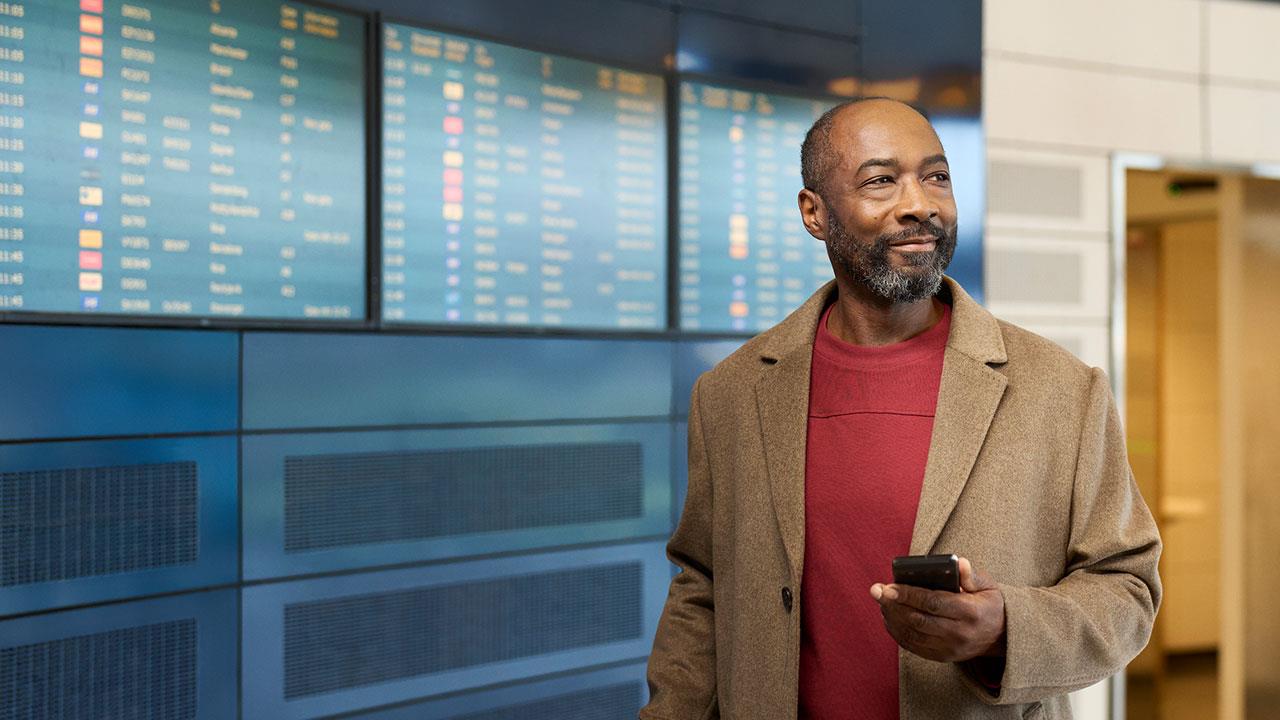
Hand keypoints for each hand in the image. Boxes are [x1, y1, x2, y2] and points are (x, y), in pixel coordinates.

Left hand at [870, 557, 1005, 662]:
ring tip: (880, 601)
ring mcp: (950, 648)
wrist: (1002, 637)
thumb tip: (959, 562)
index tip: (889, 587)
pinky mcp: (942, 656)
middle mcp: (959, 633)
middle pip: (918, 620)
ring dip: (892, 617)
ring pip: (912, 634)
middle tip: (877, 591)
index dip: (909, 595)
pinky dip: (897, 632)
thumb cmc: (989, 604)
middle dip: (893, 605)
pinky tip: (888, 617)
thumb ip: (971, 576)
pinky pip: (913, 646)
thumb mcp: (988, 586)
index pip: (933, 603)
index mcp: (970, 612)